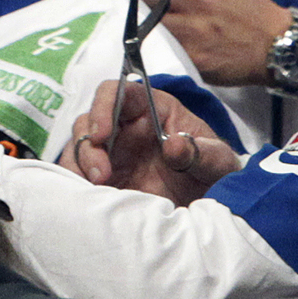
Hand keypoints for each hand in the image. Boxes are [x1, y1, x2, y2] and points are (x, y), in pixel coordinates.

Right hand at [63, 77, 238, 202]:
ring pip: (79, 148)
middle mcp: (125, 127)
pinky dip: (77, 184)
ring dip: (80, 165)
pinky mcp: (105, 179)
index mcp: (151, 109)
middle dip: (88, 146)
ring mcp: (112, 153)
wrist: (212, 206)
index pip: (117, 92)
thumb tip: (174, 144)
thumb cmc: (215, 172)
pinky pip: (79, 175)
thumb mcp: (220, 161)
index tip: (102, 133)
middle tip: (101, 175)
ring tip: (96, 189)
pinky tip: (89, 199)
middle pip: (89, 121)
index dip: (103, 106)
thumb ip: (202, 152)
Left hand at [126, 0, 285, 86]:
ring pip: (142, 19)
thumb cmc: (244, 6)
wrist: (278, 44)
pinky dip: (154, 45)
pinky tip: (162, 44)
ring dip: (141, 23)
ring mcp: (192, 26)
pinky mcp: (193, 55)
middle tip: (141, 7)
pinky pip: (158, 46)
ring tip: (150, 26)